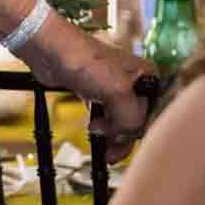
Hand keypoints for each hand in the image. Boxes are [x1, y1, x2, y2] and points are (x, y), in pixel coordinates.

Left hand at [23, 23, 153, 162]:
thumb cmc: (84, 59)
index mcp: (148, 77)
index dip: (140, 132)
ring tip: (101, 144)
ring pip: (121, 122)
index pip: (154, 116)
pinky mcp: (98, 94)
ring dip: (112, 137)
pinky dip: (102, 129)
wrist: (50, 51)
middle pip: (138, 121)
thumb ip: (131, 119)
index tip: (125, 143)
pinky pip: (106, 119)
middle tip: (111, 153)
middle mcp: (135, 83)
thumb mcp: (118, 91)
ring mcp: (115, 89)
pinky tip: (93, 130)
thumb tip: (125, 138)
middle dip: (124, 137)